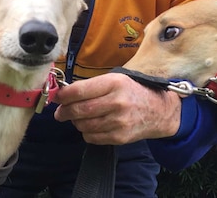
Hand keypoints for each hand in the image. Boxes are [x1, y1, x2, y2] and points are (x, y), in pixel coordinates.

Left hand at [53, 72, 181, 144]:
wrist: (159, 110)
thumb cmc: (132, 92)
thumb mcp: (116, 79)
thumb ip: (91, 86)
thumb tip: (63, 94)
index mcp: (114, 83)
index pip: (79, 91)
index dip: (63, 95)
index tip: (57, 97)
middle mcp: (116, 102)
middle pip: (78, 110)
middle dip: (64, 112)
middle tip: (60, 112)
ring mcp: (118, 122)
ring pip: (83, 125)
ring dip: (76, 122)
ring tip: (79, 117)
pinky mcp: (119, 137)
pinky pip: (91, 137)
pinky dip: (86, 132)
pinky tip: (92, 125)